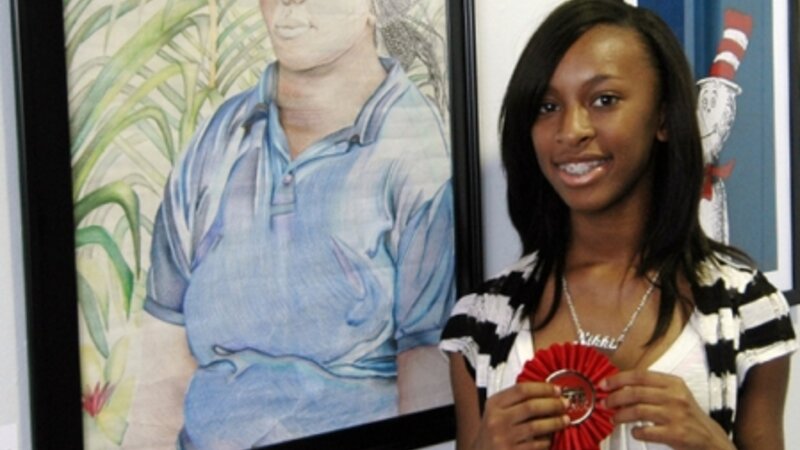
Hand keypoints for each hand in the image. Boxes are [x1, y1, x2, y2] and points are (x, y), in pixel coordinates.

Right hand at [471, 382, 569, 449]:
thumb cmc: (493, 432)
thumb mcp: (497, 411)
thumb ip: (516, 401)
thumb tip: (548, 392)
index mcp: (494, 404)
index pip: (521, 389)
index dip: (543, 388)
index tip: (557, 390)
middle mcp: (496, 420)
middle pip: (531, 406)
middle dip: (553, 404)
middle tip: (565, 404)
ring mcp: (503, 438)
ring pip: (536, 426)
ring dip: (555, 422)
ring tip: (565, 420)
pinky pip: (536, 445)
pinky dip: (547, 440)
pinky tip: (552, 437)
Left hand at [601, 370, 733, 449]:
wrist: (710, 438)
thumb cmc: (688, 415)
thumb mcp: (675, 394)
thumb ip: (652, 388)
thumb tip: (620, 386)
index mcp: (673, 383)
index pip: (640, 375)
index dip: (618, 379)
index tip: (604, 384)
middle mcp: (675, 396)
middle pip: (636, 392)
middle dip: (615, 397)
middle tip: (604, 403)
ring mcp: (676, 415)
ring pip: (638, 410)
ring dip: (621, 415)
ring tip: (614, 418)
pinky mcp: (676, 434)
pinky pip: (646, 431)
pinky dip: (635, 432)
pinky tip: (634, 432)